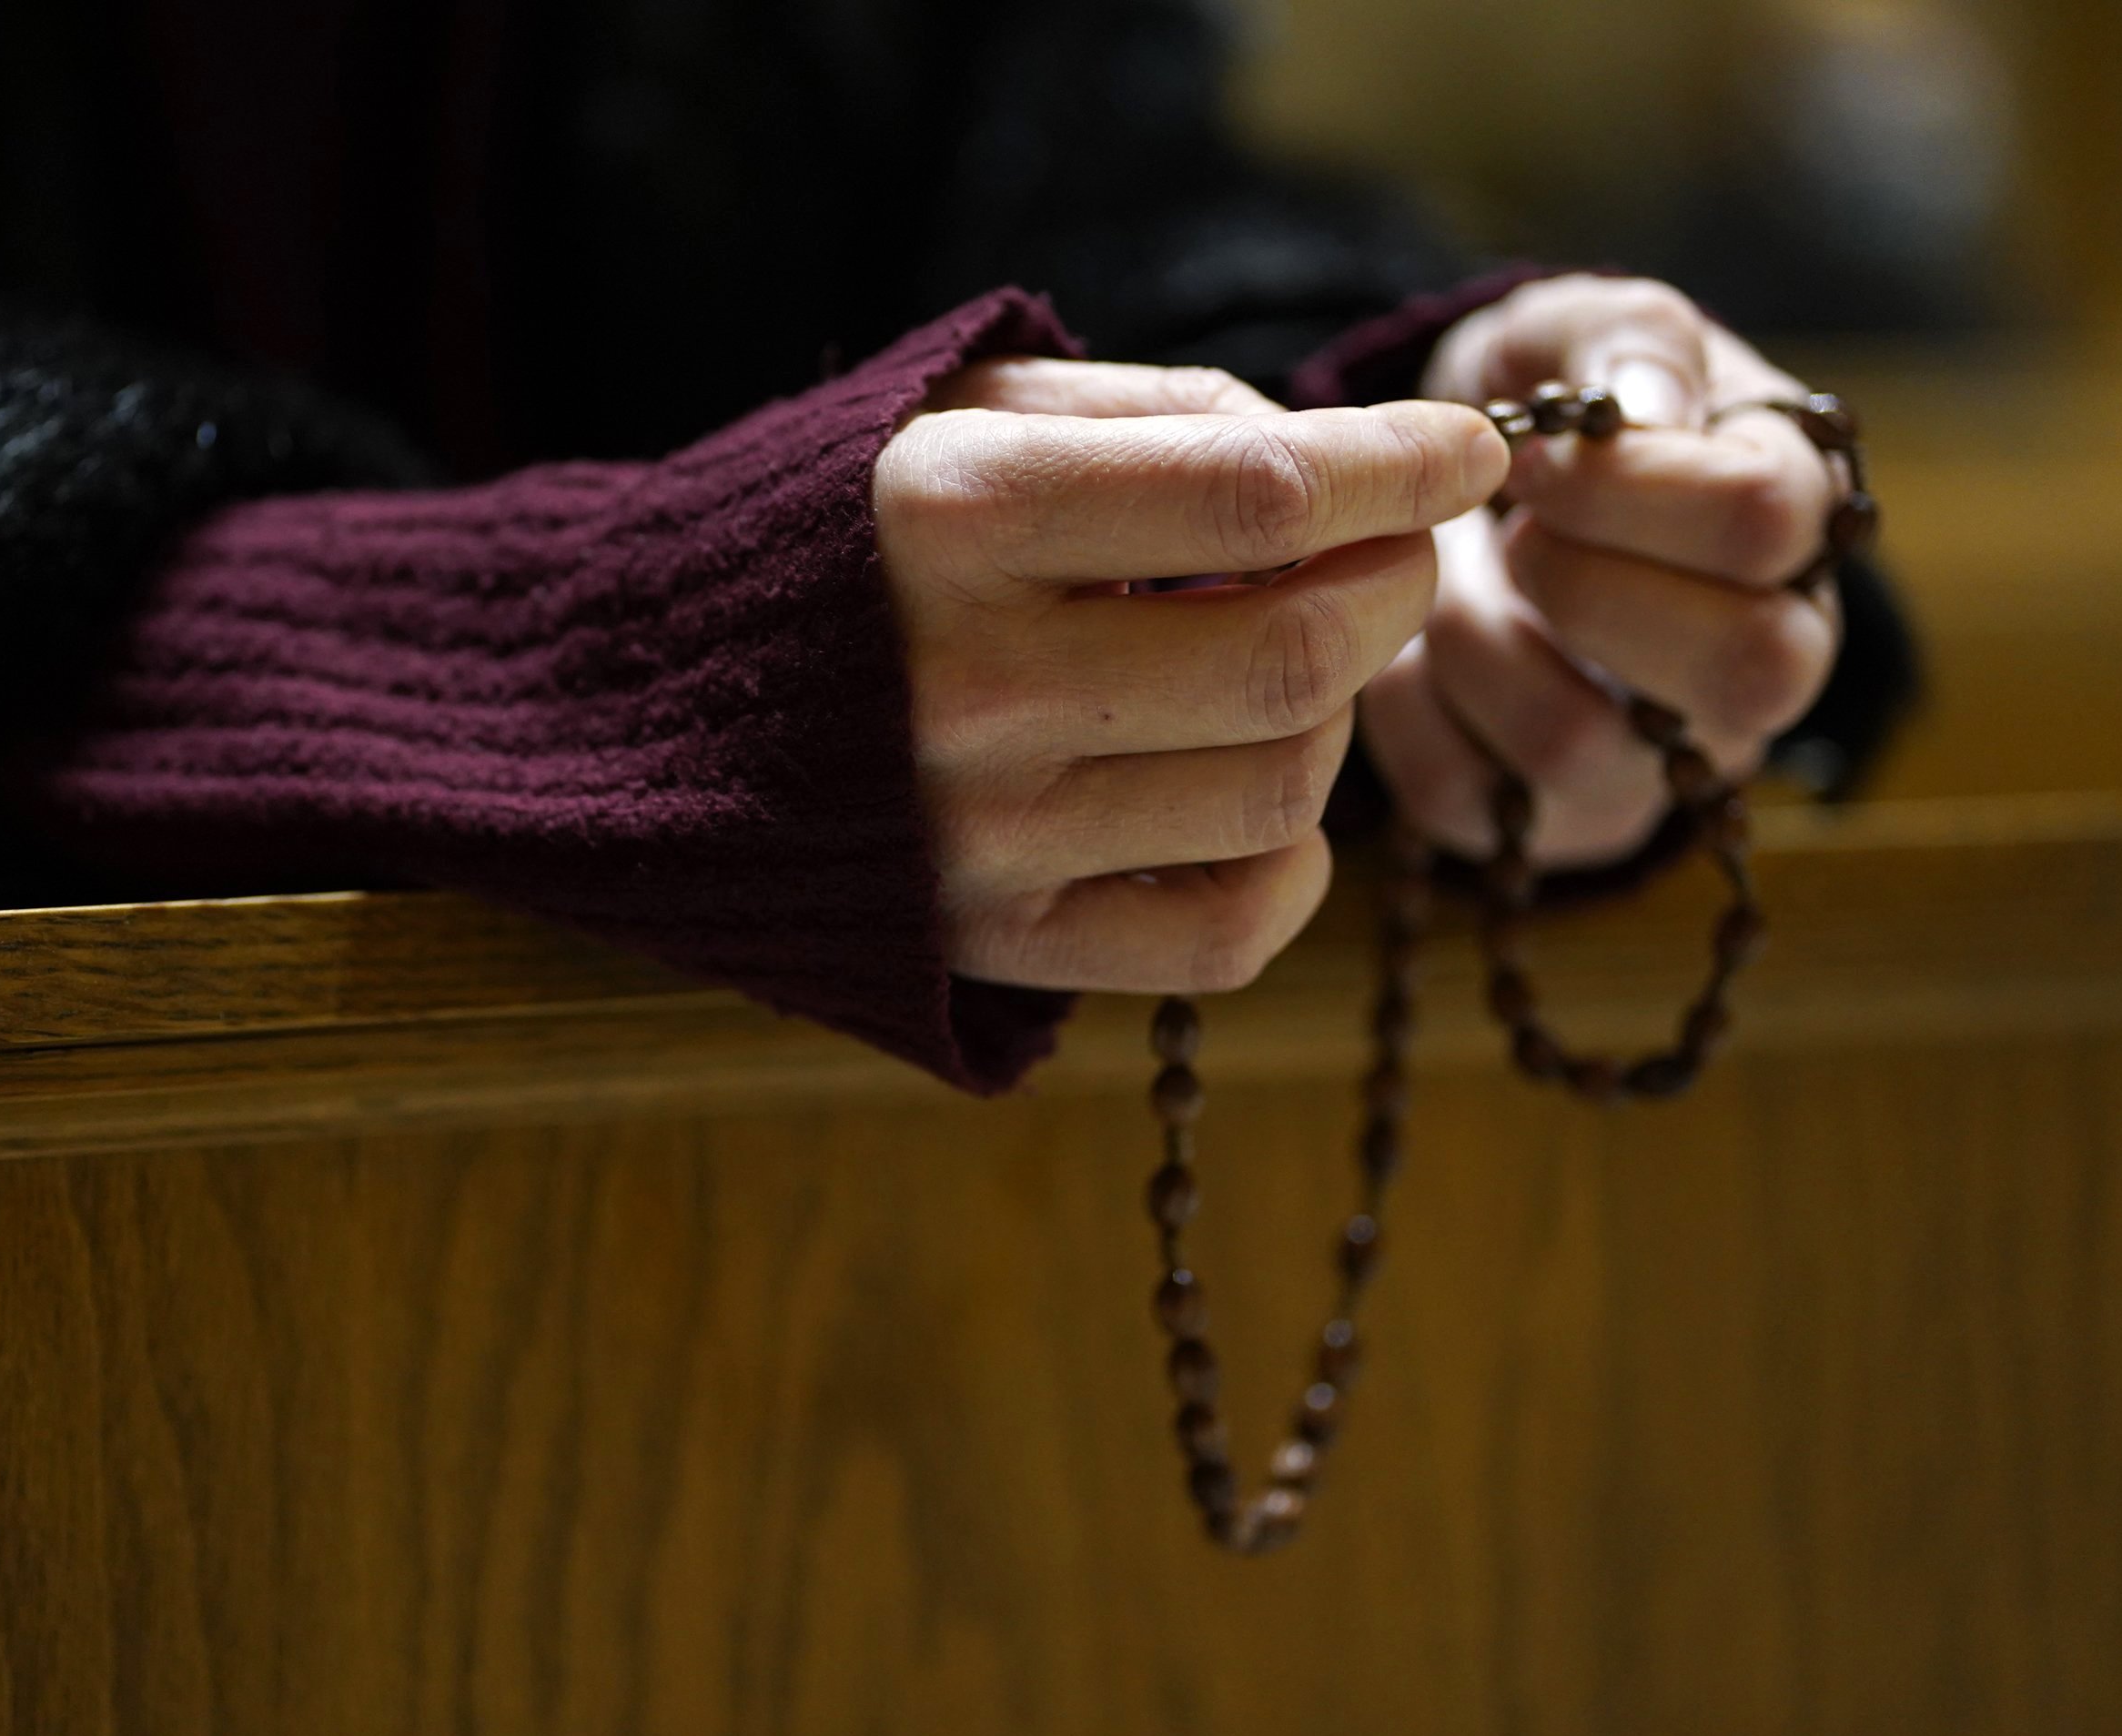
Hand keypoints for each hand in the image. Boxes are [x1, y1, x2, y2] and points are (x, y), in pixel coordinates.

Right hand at [875, 357, 1505, 992]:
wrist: (656, 695)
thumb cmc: (846, 529)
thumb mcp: (969, 408)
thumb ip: (1159, 414)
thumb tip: (1343, 469)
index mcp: (951, 515)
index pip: (1255, 490)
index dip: (1400, 465)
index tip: (1465, 451)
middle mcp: (963, 684)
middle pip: (1291, 652)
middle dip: (1391, 588)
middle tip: (1389, 555)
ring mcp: (979, 832)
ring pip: (1278, 789)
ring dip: (1336, 717)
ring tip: (1287, 669)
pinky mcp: (995, 941)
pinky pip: (1225, 931)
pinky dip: (1292, 865)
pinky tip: (1260, 798)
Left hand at [1370, 275, 1846, 865]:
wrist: (1474, 502)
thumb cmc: (1561, 414)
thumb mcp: (1587, 332)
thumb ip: (1631, 341)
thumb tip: (1650, 408)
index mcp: (1796, 528)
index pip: (1766, 522)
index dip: (1628, 485)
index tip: (1538, 457)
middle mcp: (1766, 662)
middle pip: (1745, 668)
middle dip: (1580, 584)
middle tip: (1510, 531)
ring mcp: (1668, 762)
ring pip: (1581, 745)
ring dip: (1471, 644)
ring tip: (1447, 582)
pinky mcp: (1557, 824)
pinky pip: (1467, 799)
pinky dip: (1406, 713)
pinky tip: (1410, 650)